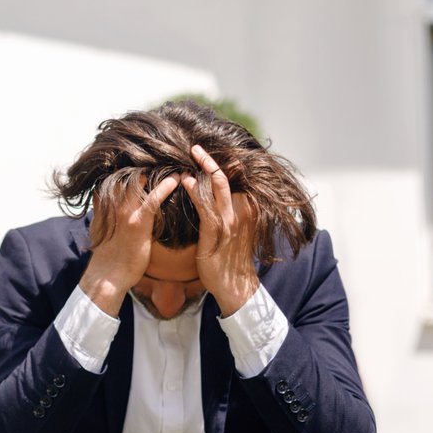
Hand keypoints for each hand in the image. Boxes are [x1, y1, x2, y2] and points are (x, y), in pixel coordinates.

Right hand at [79, 174, 181, 315]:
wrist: (107, 276)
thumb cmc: (107, 255)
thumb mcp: (100, 228)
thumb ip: (103, 211)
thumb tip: (102, 201)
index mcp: (103, 202)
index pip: (119, 176)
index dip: (134, 167)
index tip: (150, 161)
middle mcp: (112, 203)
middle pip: (131, 174)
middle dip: (148, 165)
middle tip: (168, 158)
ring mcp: (124, 211)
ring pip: (143, 181)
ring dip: (160, 172)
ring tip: (176, 165)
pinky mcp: (137, 221)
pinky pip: (153, 198)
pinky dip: (166, 186)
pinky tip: (177, 180)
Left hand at [184, 145, 259, 317]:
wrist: (235, 285)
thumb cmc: (230, 259)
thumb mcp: (235, 232)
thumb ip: (228, 213)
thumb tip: (216, 199)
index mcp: (246, 209)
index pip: (232, 180)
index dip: (219, 166)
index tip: (206, 155)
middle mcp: (240, 211)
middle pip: (225, 177)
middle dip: (210, 160)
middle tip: (195, 147)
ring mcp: (229, 220)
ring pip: (216, 186)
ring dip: (201, 169)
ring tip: (189, 156)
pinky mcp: (216, 231)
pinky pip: (205, 205)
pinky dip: (195, 190)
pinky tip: (186, 181)